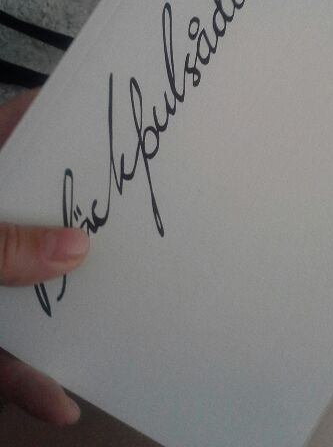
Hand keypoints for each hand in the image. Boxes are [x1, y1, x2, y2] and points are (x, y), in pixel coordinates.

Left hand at [0, 89, 88, 423]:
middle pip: (37, 214)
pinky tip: (55, 400)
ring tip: (116, 315)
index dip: (55, 120)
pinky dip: (26, 377)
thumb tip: (73, 247)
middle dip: (84, 224)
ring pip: (27, 285)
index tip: (102, 121)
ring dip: (65, 310)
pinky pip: (3, 349)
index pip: (13, 132)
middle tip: (132, 223)